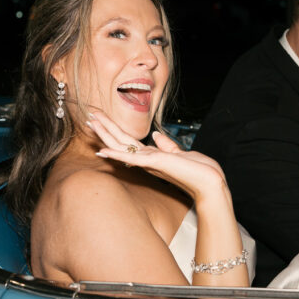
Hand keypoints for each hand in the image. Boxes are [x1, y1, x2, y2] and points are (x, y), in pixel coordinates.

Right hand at [86, 111, 226, 200]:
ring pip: (121, 146)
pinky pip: (131, 159)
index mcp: (151, 156)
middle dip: (104, 128)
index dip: (114, 130)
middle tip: (89, 115)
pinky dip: (116, 155)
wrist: (209, 183)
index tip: (101, 119)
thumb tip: (156, 135)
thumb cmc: (197, 171)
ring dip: (105, 135)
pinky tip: (103, 151)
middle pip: (120, 141)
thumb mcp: (179, 153)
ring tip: (91, 123)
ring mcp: (148, 162)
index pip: (127, 141)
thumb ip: (166, 145)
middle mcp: (146, 160)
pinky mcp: (154, 164)